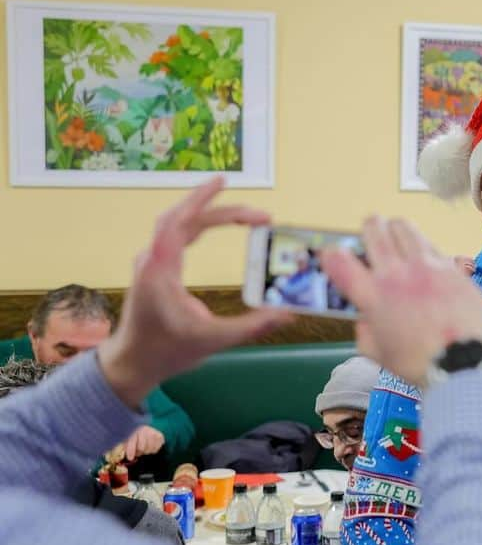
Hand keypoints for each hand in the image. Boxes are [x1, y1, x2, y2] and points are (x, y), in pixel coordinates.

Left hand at [97, 177, 291, 406]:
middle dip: (220, 209)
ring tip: (243, 216)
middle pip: (183, 219)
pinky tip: (212, 225)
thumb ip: (250, 326)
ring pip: (178, 225)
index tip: (224, 181)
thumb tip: (287, 314)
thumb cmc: (166, 352)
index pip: (180, 221)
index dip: (201, 199)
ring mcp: (151, 263)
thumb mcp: (212, 340)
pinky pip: (175, 236)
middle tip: (259, 213)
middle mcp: (153, 260)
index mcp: (161, 269)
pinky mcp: (155, 270)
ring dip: (209, 215)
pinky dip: (198, 225)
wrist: (131, 363)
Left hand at [121, 425, 164, 459]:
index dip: (131, 450)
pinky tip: (150, 446)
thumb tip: (119, 457)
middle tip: (138, 452)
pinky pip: (156, 448)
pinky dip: (153, 450)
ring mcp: (152, 432)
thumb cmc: (135, 437)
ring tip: (144, 449)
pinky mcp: (160, 436)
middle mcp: (143, 429)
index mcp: (133, 430)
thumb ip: (124, 447)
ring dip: (146, 451)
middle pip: (142, 447)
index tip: (130, 458)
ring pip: (149, 449)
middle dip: (139, 452)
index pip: (132, 441)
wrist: (147, 430)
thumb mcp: (127, 440)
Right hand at [321, 216, 481, 387]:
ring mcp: (427, 267)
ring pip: (406, 229)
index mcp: (374, 297)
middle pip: (376, 232)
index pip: (342, 264)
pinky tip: (426, 252)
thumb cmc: (420, 365)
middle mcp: (397, 275)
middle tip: (372, 224)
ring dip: (397, 227)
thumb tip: (365, 321)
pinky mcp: (452, 268)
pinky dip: (424, 246)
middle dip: (371, 225)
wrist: (464, 364)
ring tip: (397, 228)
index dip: (333, 257)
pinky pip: (433, 246)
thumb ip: (366, 334)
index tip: (333, 254)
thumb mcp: (380, 356)